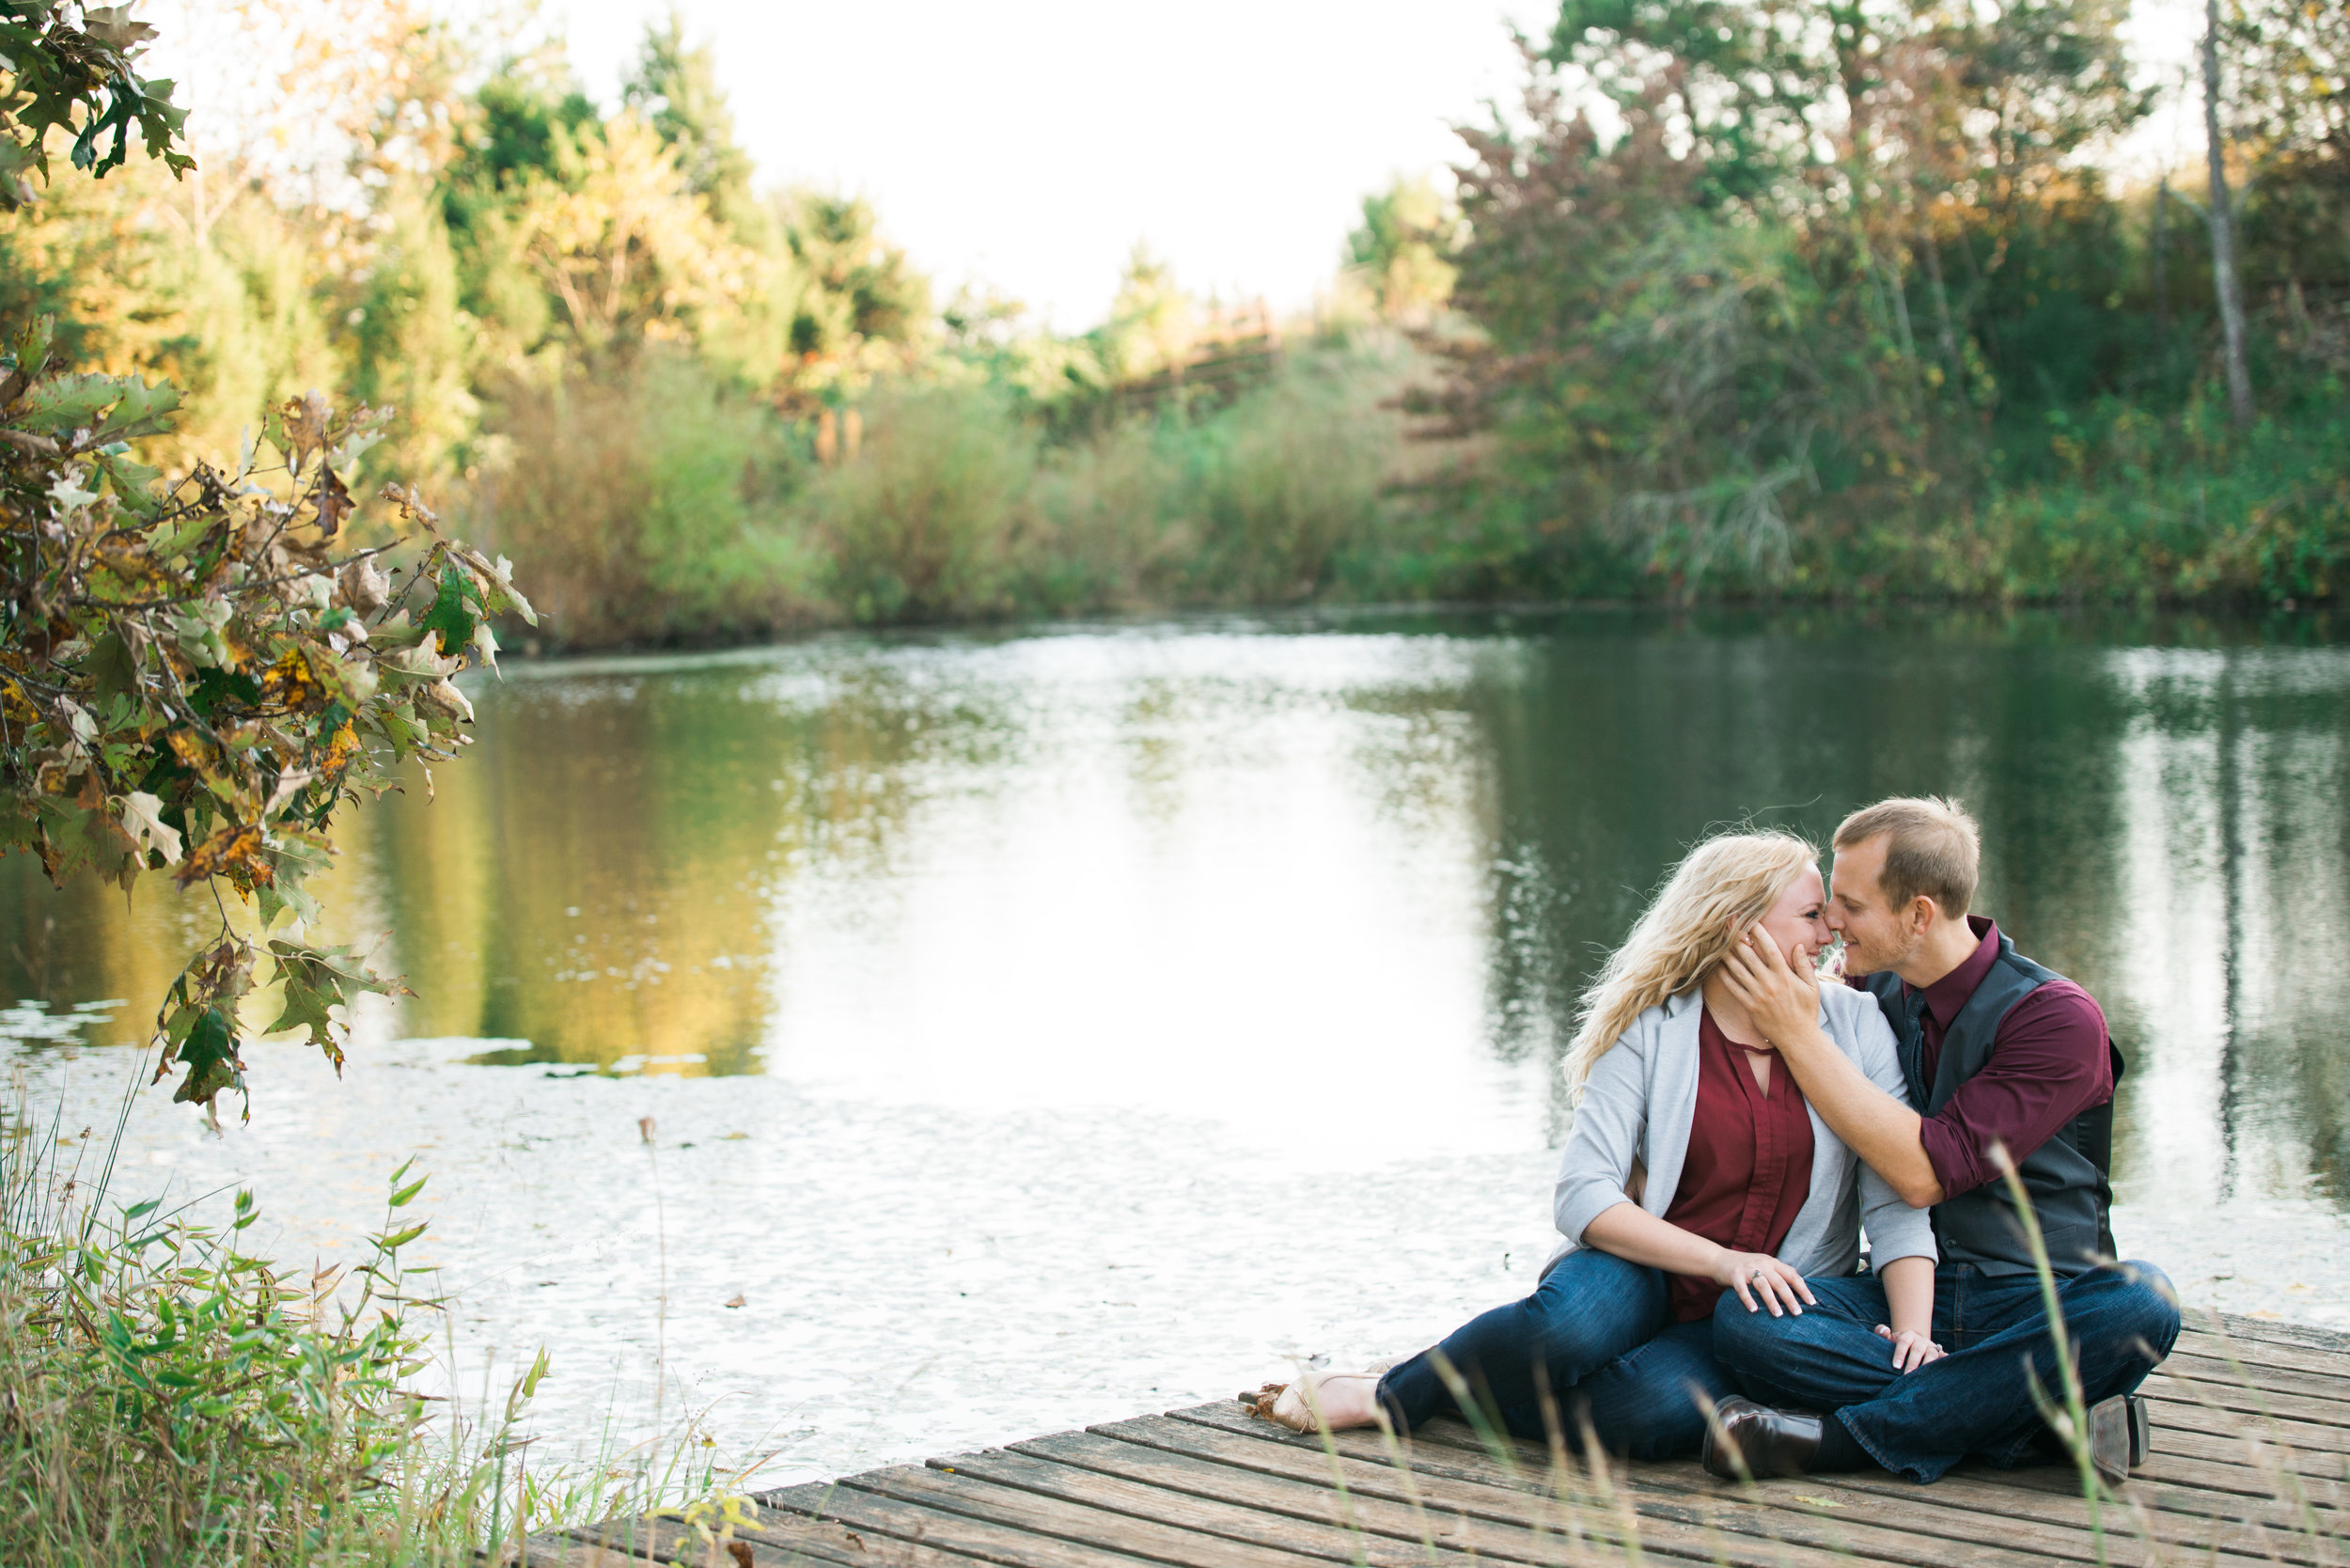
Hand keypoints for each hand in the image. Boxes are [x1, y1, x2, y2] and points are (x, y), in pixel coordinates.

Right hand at [1712, 1250, 1815, 1317]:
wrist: (1719, 1259)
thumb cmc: (1746, 1267)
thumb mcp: (1764, 1266)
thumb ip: (1778, 1275)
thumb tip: (1798, 1291)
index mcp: (1772, 1262)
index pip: (1792, 1275)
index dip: (1803, 1289)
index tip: (1811, 1303)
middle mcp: (1762, 1264)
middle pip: (1779, 1282)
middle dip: (1790, 1298)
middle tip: (1798, 1313)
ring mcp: (1747, 1269)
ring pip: (1763, 1285)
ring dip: (1771, 1301)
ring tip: (1779, 1315)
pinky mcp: (1734, 1275)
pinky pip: (1742, 1289)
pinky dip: (1748, 1300)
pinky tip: (1754, 1310)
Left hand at [1720, 926, 1821, 1047]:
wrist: (1798, 1038)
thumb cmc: (1807, 1011)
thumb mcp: (1812, 987)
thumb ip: (1804, 966)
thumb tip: (1798, 946)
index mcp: (1785, 976)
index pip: (1770, 949)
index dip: (1759, 933)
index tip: (1751, 921)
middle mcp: (1769, 983)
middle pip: (1749, 956)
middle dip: (1737, 938)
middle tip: (1727, 925)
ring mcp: (1758, 995)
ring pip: (1738, 970)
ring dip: (1727, 954)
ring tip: (1718, 941)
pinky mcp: (1750, 1006)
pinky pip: (1733, 988)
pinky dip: (1724, 976)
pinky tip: (1718, 966)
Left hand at [1874, 1323, 1945, 1371]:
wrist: (1912, 1342)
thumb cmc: (1896, 1344)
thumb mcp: (1888, 1338)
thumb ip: (1881, 1333)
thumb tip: (1885, 1330)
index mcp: (1907, 1336)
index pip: (1903, 1343)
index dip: (1899, 1354)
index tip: (1895, 1366)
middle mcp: (1921, 1341)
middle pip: (1917, 1350)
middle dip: (1913, 1363)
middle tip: (1907, 1375)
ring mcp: (1931, 1347)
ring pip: (1932, 1354)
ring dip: (1928, 1365)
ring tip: (1924, 1377)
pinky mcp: (1939, 1354)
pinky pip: (1944, 1357)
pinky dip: (1946, 1361)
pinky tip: (1947, 1368)